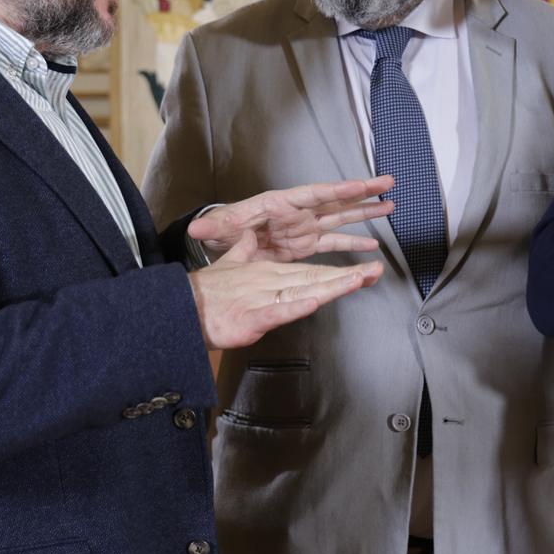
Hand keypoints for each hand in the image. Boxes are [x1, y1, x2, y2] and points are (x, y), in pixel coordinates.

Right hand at [187, 257, 383, 349]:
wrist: (179, 309)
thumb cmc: (205, 293)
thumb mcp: (228, 268)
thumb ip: (243, 251)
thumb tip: (250, 235)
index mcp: (268, 273)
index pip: (311, 272)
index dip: (338, 272)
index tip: (363, 271)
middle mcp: (271, 282)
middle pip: (316, 279)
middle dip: (348, 277)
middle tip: (375, 272)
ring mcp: (263, 297)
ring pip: (305, 290)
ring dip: (333, 286)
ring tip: (359, 280)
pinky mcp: (253, 317)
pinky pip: (280, 311)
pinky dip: (298, 306)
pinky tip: (317, 301)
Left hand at [188, 176, 394, 263]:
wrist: (223, 243)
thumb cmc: (223, 229)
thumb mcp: (220, 227)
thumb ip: (214, 227)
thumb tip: (197, 228)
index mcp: (282, 203)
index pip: (315, 194)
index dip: (339, 190)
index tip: (362, 185)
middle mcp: (299, 213)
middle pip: (336, 200)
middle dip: (362, 193)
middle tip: (388, 184)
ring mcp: (305, 228)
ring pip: (340, 219)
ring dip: (364, 214)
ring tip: (390, 207)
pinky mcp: (305, 246)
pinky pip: (333, 243)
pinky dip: (352, 244)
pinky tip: (371, 246)